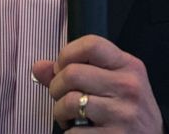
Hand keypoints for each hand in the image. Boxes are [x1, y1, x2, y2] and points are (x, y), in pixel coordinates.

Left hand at [32, 35, 162, 132]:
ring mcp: (122, 114)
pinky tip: (80, 131)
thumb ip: (78, 70)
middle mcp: (128, 87)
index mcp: (128, 66)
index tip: (62, 67)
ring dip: (59, 112)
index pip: (91, 44)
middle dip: (56, 87)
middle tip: (61, 96)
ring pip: (69, 102)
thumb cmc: (129, 110)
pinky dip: (69, 133)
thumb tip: (38, 67)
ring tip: (68, 116)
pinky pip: (74, 133)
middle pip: (72, 73)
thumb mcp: (114, 82)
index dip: (66, 54)